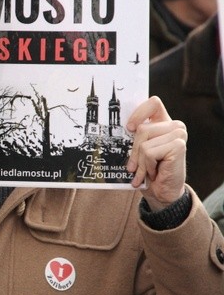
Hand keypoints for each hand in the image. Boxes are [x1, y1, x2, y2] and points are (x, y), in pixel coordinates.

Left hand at [126, 96, 186, 210]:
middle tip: (135, 166)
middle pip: (142, 128)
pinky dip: (148, 166)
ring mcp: (178, 134)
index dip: (139, 112)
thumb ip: (134, 137)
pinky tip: (155, 172)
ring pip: (143, 143)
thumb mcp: (138, 151)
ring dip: (141, 162)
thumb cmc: (148, 171)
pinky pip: (149, 152)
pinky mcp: (178, 146)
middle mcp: (173, 126)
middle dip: (134, 151)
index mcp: (163, 122)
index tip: (130, 128)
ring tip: (147, 170)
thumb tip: (116, 128)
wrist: (162, 192)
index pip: (153, 103)